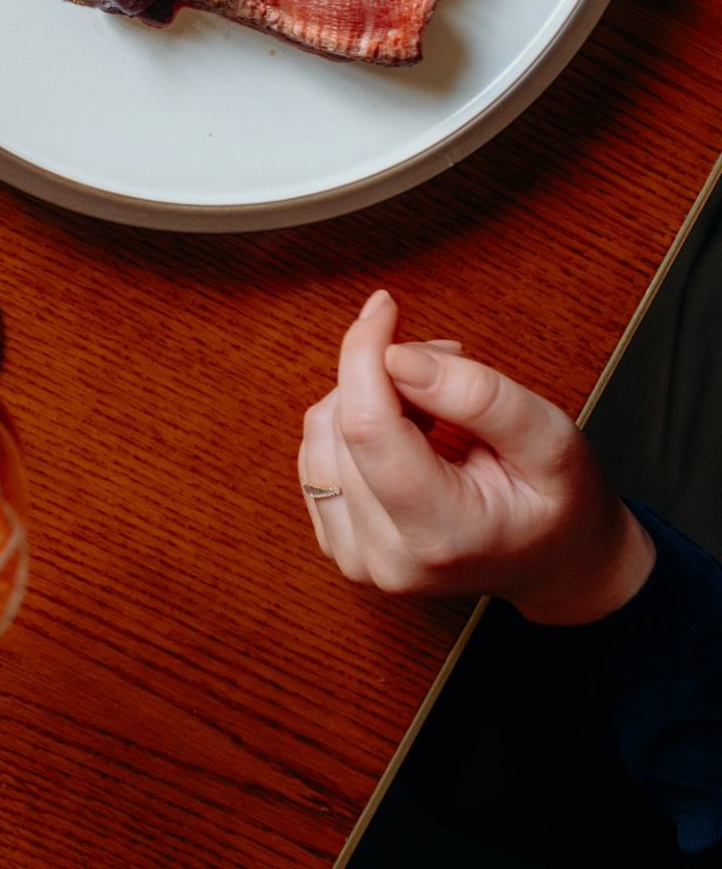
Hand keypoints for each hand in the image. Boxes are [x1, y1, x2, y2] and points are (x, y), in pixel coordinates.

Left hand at [299, 290, 655, 624]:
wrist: (554, 564)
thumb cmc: (557, 504)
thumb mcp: (551, 440)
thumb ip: (480, 397)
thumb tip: (397, 357)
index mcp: (440, 536)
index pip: (366, 427)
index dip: (366, 353)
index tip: (385, 309)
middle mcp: (386, 557)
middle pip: (343, 423)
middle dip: (383, 370)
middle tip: (448, 366)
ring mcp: (356, 555)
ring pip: (321, 432)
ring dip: (367, 394)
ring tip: (433, 404)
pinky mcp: (339, 540)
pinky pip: (317, 452)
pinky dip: (353, 422)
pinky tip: (404, 432)